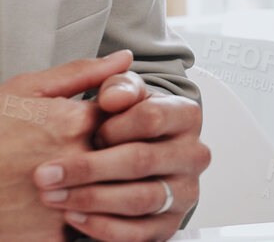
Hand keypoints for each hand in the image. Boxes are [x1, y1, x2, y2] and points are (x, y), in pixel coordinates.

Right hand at [0, 53, 124, 240]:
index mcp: (75, 122)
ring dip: (107, 188)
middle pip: (126, 157)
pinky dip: (85, 218)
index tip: (106, 124)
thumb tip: (125, 58)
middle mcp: (78, 162)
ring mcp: (68, 200)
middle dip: (117, 155)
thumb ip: (81, 73)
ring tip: (82, 181)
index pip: (128, 117)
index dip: (119, 120)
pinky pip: (90, 225)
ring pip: (113, 195)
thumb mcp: (25, 91)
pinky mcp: (55, 235)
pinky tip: (61, 208)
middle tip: (89, 154)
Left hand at [37, 67, 208, 241]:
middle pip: (142, 160)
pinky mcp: (169, 224)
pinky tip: (74, 217)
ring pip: (140, 199)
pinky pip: (140, 233)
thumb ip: (116, 82)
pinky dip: (103, 227)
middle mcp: (193, 154)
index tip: (86, 132)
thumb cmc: (115, 128)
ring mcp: (184, 191)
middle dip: (88, 168)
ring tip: (54, 197)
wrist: (120, 166)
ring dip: (90, 199)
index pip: (152, 117)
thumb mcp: (114, 95)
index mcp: (185, 116)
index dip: (113, 126)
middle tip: (46, 174)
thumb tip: (117, 81)